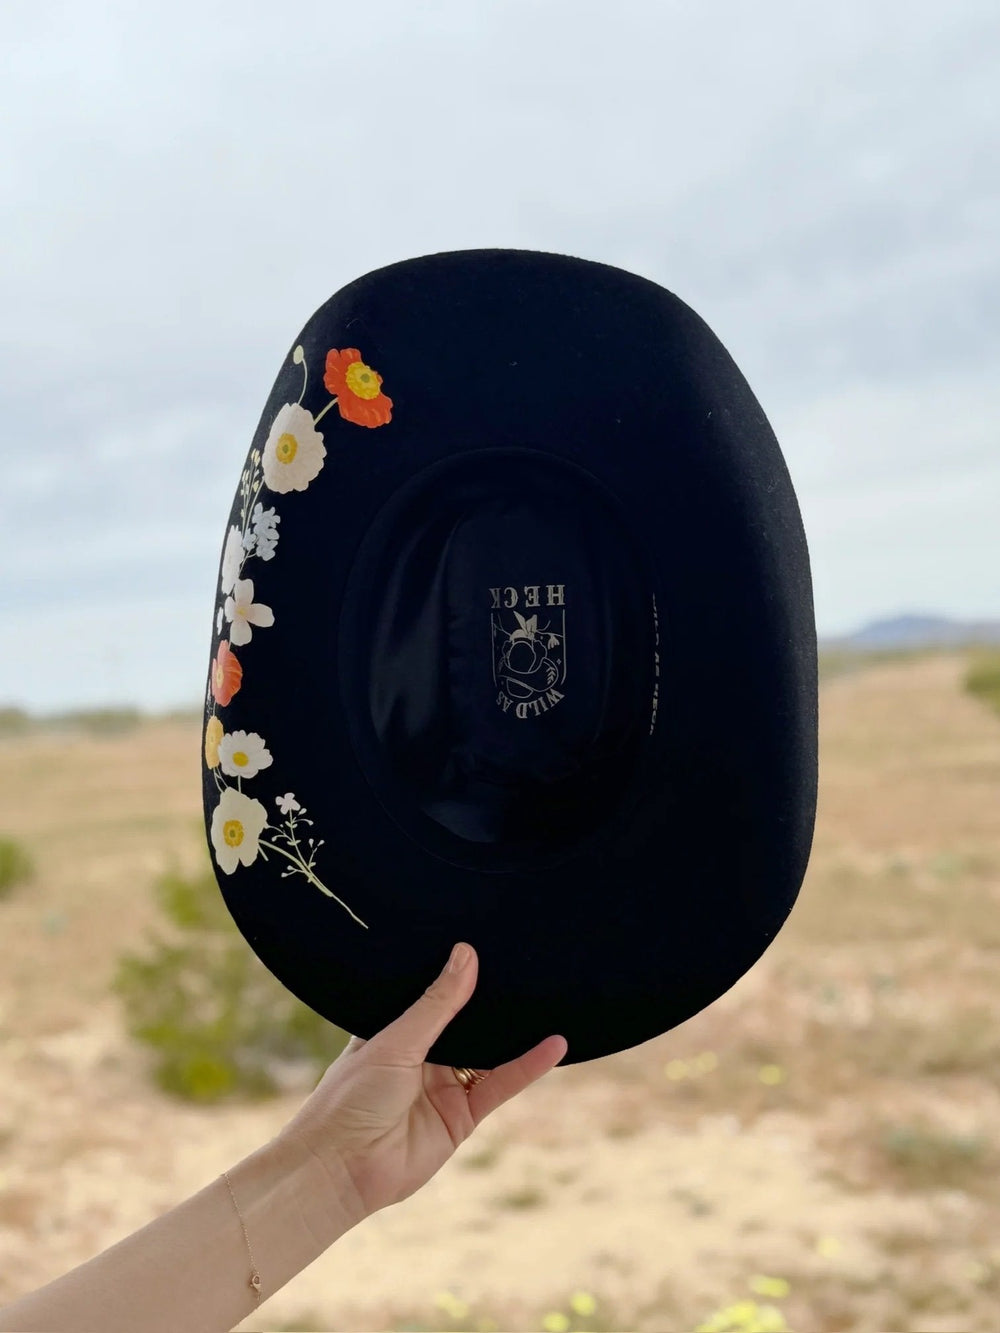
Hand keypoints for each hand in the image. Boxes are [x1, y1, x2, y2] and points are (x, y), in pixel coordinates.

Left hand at [276, 942, 567, 1223]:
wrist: (340, 1170)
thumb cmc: (350, 1099)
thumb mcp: (395, 1041)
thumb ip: (437, 1004)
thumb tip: (466, 955)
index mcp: (396, 1030)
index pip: (434, 995)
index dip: (458, 974)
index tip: (487, 942)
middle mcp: (423, 1056)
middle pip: (467, 1022)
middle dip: (493, 1000)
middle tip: (528, 963)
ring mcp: (444, 1086)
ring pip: (489, 1052)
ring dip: (516, 1032)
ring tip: (551, 998)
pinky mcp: (462, 1116)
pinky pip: (500, 1085)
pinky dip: (527, 1067)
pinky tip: (553, 1046)